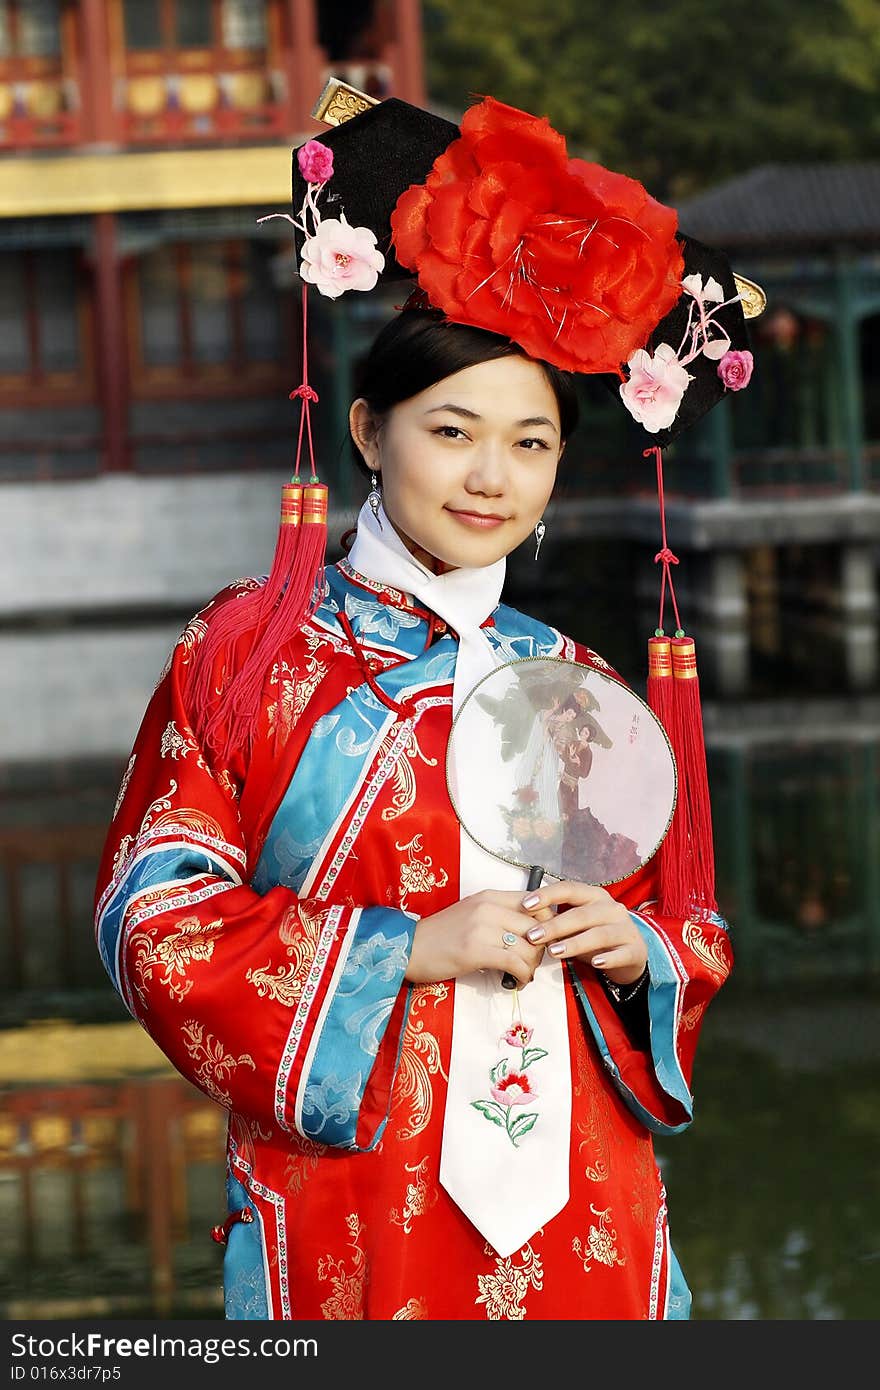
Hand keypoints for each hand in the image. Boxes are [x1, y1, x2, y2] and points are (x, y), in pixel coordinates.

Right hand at [405, 890, 546, 987]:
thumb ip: (500, 917)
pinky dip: (523, 976)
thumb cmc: (441, 935)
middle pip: (538, 926)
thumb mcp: (473, 915)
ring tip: (523, 974)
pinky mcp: (476, 950)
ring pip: (529, 947)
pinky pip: (515, 963)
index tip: (543, 941)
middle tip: (532, 963)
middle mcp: (489, 907)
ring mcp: (482, 928)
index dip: (548, 924)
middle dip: (542, 949)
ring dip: (532, 966)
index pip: (537, 903)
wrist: (410, 947)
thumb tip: (531, 932)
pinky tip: (516, 982)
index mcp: (490, 896)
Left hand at [520, 881, 646, 986]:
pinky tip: (595, 963)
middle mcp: (612, 908)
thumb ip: (557, 920)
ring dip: (575, 943)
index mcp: (594, 896)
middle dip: (555, 925)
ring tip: (554, 952)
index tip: (525, 905)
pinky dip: (608, 958)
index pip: (569, 889)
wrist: (631, 954)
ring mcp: (626, 929)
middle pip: (581, 914)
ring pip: (599, 934)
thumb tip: (524, 921)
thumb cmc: (595, 936)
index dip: (547, 895)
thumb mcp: (577, 925)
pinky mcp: (636, 950)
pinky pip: (621, 954)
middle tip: (532, 936)